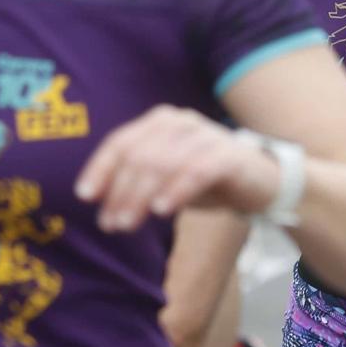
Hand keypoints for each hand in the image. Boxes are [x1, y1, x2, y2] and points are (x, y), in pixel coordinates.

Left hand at [76, 107, 278, 232]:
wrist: (260, 180)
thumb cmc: (205, 178)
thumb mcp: (165, 176)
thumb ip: (135, 179)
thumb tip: (96, 200)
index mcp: (160, 122)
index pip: (121, 141)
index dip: (100, 168)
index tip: (85, 197)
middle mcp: (181, 122)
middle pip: (139, 156)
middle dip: (119, 192)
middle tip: (110, 225)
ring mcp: (206, 135)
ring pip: (164, 164)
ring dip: (140, 197)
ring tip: (127, 224)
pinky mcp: (228, 155)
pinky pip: (197, 171)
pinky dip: (176, 190)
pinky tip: (162, 211)